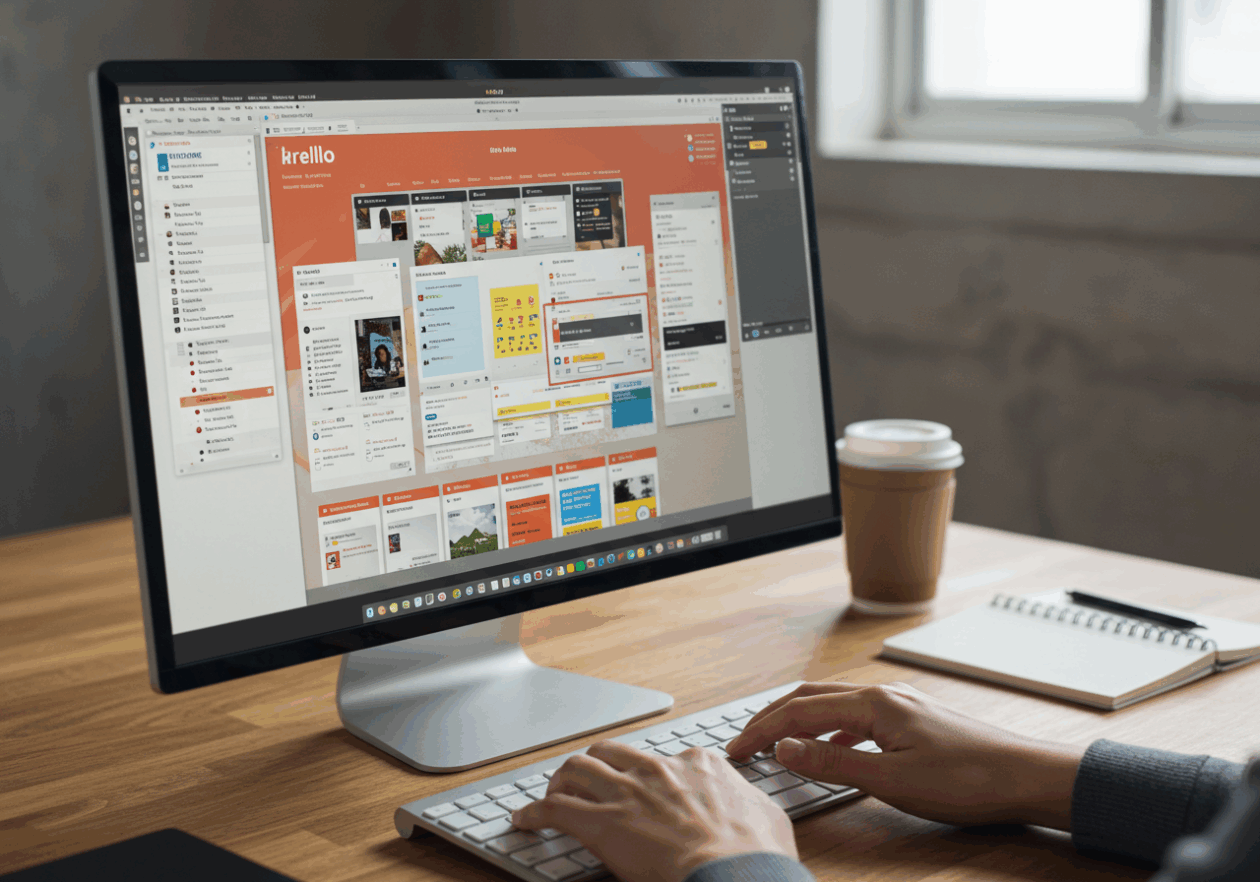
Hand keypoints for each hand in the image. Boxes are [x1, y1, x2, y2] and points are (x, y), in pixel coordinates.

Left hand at [511, 741, 795, 881]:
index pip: (660, 757)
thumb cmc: (754, 853)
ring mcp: (626, 792)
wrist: (732, 873)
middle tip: (584, 782)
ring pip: (576, 770)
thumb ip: (746, 801)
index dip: (646, 774)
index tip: (642, 787)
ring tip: (552, 795)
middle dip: (593, 765)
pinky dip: (534, 813)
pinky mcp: (600, 822)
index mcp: (696, 763)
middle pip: (609, 753)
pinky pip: (554, 809)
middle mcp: (656, 769)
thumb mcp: (765, 814)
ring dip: (560, 782)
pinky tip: (524, 820)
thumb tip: (749, 807)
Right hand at [725, 682, 1085, 829]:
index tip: (737, 750)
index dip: (763, 731)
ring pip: (833, 703)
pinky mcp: (913, 718)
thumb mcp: (892, 780)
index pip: (800, 712)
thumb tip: (784, 747)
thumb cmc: (969, 780)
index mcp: (874, 704)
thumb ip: (833, 762)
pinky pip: (856, 715)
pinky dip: (829, 728)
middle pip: (810, 697)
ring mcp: (900, 704)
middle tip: (744, 741)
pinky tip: (832, 749)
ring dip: (798, 719)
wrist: (1027, 776)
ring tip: (775, 740)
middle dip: (772, 717)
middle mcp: (883, 695)